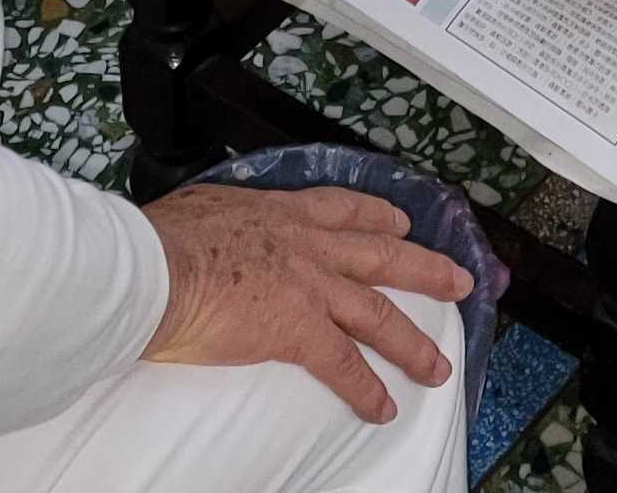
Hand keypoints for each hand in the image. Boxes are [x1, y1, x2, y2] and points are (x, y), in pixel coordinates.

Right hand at [139, 181, 471, 416]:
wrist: (156, 268)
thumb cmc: (163, 239)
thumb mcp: (202, 209)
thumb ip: (220, 221)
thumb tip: (205, 230)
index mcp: (281, 212)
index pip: (344, 209)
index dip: (377, 218)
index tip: (400, 225)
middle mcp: (307, 245)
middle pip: (382, 256)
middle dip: (426, 269)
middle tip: (459, 281)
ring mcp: (310, 288)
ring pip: (378, 314)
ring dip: (413, 343)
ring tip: (438, 366)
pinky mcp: (298, 330)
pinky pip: (343, 365)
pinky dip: (366, 389)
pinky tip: (383, 407)